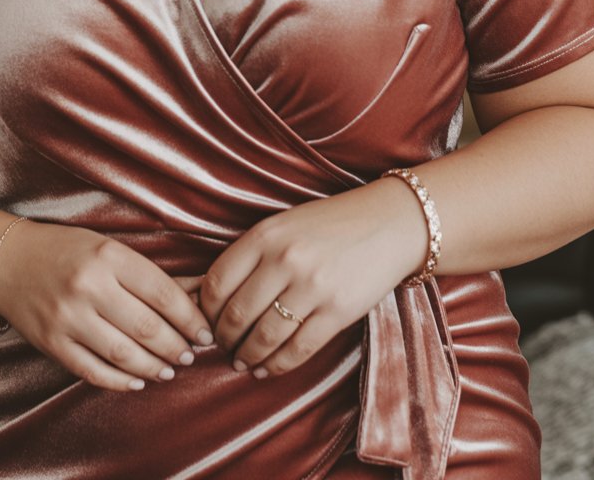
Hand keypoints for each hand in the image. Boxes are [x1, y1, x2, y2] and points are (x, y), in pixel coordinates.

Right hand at [0, 222, 213, 391]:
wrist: (9, 262)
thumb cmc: (68, 251)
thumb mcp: (108, 249)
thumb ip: (147, 275)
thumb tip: (196, 295)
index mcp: (108, 255)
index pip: (162, 291)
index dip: (190, 317)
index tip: (205, 331)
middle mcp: (89, 286)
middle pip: (147, 327)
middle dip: (177, 346)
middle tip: (191, 354)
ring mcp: (68, 317)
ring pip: (124, 354)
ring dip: (154, 367)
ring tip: (170, 369)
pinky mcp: (52, 343)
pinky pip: (93, 372)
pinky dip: (121, 381)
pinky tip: (138, 380)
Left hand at [199, 180, 428, 378]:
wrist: (387, 224)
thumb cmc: (329, 225)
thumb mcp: (283, 225)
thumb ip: (252, 254)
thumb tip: (214, 295)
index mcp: (265, 234)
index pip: (218, 282)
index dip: (206, 310)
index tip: (206, 321)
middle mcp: (285, 259)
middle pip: (238, 314)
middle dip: (225, 338)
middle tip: (223, 347)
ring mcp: (313, 287)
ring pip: (265, 336)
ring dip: (248, 356)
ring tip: (242, 362)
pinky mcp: (338, 311)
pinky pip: (299, 349)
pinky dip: (278, 365)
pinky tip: (267, 369)